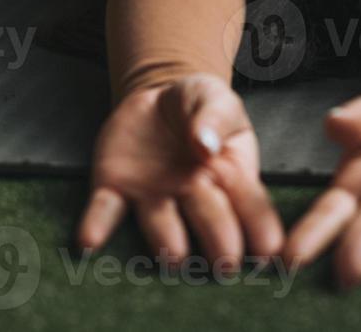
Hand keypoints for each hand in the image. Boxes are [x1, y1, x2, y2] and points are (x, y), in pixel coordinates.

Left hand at [78, 75, 282, 272]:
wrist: (156, 97)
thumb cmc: (199, 107)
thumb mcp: (216, 98)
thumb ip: (215, 117)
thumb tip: (207, 145)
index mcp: (229, 175)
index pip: (250, 203)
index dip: (261, 227)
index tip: (270, 251)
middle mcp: (192, 195)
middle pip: (209, 218)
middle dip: (219, 241)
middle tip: (226, 263)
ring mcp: (153, 196)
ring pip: (160, 223)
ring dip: (165, 240)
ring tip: (174, 256)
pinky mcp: (114, 187)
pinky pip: (105, 208)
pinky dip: (97, 224)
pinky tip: (89, 241)